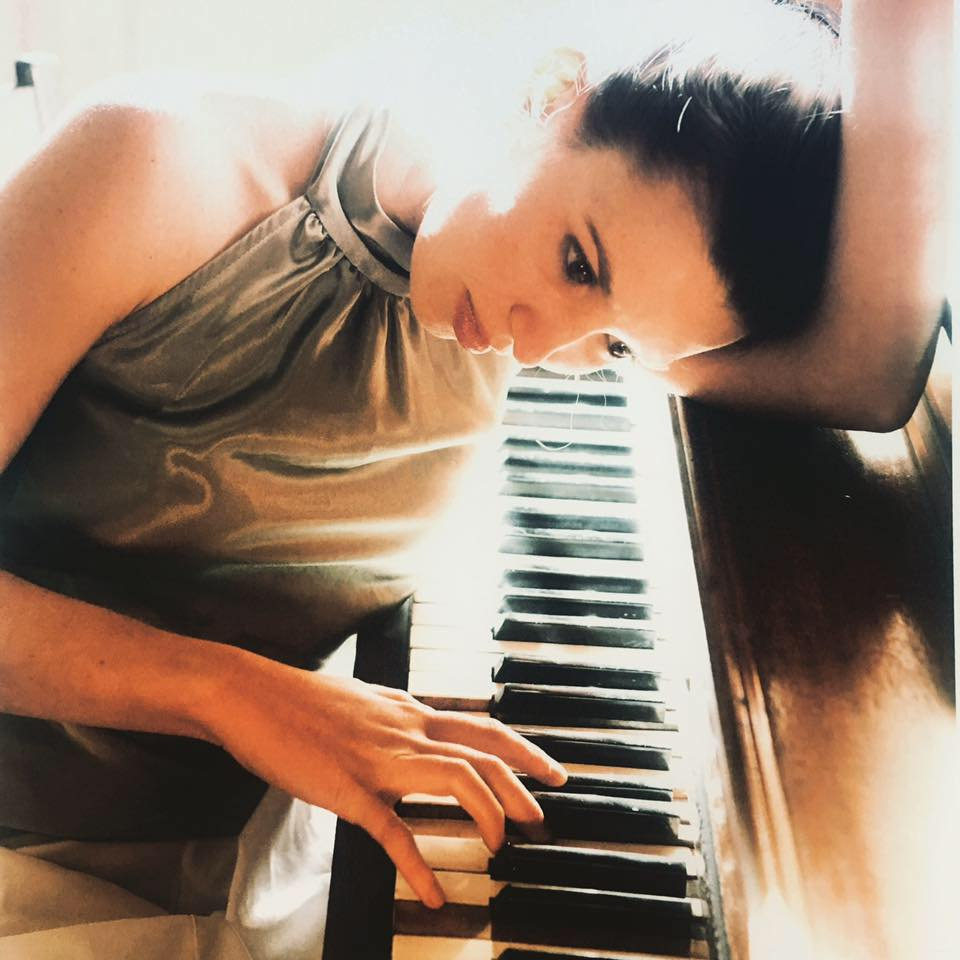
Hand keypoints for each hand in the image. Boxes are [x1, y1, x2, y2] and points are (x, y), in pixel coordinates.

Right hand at [211, 664, 566, 907]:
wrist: (248, 694)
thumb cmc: (298, 699)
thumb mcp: (361, 699)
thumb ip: (394, 715)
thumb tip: (416, 724)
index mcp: (407, 710)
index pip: (482, 727)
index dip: (523, 749)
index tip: (549, 770)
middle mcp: (404, 729)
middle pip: (484, 750)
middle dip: (524, 783)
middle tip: (544, 816)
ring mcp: (379, 757)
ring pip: (457, 777)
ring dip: (489, 813)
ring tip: (502, 846)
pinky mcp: (348, 789)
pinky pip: (394, 831)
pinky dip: (418, 868)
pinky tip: (433, 895)